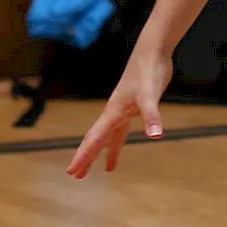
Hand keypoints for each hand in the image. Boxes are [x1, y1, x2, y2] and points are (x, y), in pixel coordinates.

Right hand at [66, 46, 172, 177]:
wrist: (152, 51)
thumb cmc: (148, 70)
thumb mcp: (150, 95)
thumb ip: (151, 116)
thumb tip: (155, 136)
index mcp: (113, 112)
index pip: (94, 139)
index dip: (83, 156)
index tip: (72, 171)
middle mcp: (115, 112)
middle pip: (96, 139)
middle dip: (86, 157)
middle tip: (76, 175)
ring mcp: (123, 109)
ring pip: (109, 136)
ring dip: (103, 152)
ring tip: (104, 170)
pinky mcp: (134, 106)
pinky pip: (122, 129)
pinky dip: (120, 141)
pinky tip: (120, 147)